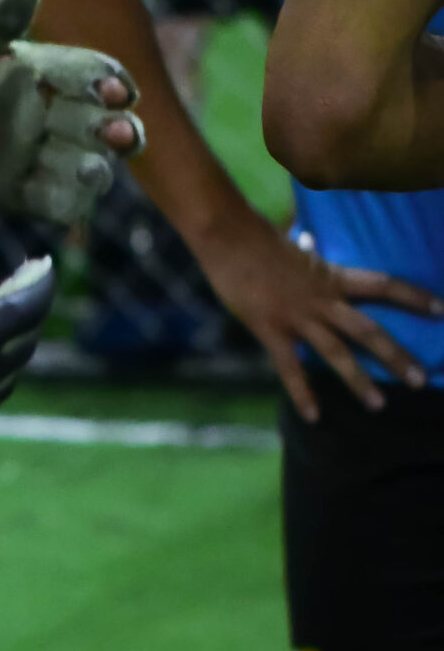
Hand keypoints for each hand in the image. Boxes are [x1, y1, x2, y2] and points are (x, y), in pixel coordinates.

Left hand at [0, 0, 140, 219]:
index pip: (87, 75)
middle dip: (113, 128)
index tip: (113, 88)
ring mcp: (40, 155)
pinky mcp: (24, 192)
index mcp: (44, 76)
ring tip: (97, 169)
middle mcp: (52, 116)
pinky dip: (71, 201)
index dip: (103, 81)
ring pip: (84, 164)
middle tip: (123, 132)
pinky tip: (73, 197)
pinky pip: (58, 202)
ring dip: (96, 167)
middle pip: (96, 123)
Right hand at [196, 213, 443, 421]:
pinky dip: (302, 393)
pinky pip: (290, 367)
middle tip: (422, 380)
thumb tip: (306, 239)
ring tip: (379, 404)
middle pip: (368, 330)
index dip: (414, 297)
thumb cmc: (256, 236)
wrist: (227, 234)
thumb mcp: (292, 245)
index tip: (442, 309)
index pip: (383, 285)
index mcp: (331, 276)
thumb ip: (305, 253)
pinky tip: (314, 416)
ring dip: (359, 380)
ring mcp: (297, 315)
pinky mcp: (271, 328)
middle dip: (397, 356)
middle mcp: (322, 298)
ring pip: (337, 352)